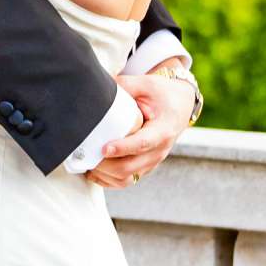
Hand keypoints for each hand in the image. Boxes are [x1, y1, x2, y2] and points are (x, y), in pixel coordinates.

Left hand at [85, 69, 196, 188]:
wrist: (180, 104)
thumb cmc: (162, 94)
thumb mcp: (146, 84)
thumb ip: (124, 86)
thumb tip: (97, 86)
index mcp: (162, 130)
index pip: (142, 144)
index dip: (123, 148)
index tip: (104, 148)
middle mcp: (159, 150)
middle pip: (130, 167)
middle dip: (105, 165)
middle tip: (85, 155)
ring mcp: (152, 162)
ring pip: (126, 178)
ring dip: (104, 175)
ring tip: (86, 163)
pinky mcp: (145, 167)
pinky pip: (125, 181)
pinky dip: (107, 180)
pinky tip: (93, 171)